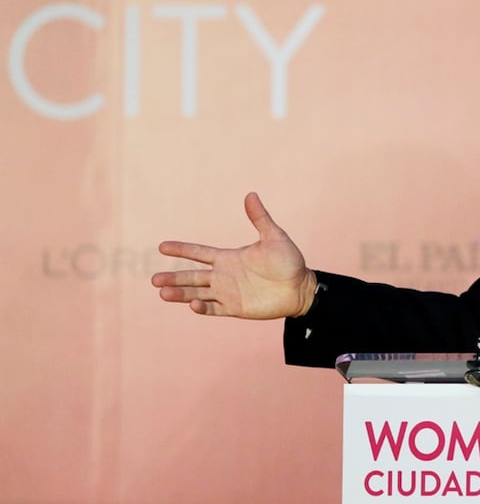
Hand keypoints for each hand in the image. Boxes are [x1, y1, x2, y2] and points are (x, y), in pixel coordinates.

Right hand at [151, 192, 316, 318]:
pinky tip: (192, 304)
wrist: (301, 287)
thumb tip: (251, 195)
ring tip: (163, 293)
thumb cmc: (289, 261)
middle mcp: (224, 275)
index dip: (181, 249)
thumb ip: (260, 218)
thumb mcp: (274, 237)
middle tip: (154, 279)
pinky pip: (215, 308)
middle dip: (173, 277)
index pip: (199, 253)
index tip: (162, 246)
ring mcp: (228, 293)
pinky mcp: (236, 308)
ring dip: (181, 293)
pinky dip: (203, 308)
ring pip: (197, 294)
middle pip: (192, 276)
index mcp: (229, 258)